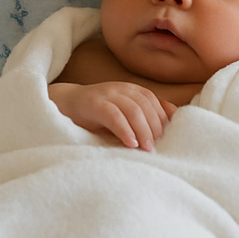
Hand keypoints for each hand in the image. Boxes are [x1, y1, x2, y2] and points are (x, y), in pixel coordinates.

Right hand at [47, 81, 175, 151]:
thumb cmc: (97, 113)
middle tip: (157, 147)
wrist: (65, 104)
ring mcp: (106, 94)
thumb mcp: (123, 112)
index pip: (153, 100)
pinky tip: (130, 143)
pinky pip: (114, 115)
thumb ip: (143, 115)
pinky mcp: (93, 103)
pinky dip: (125, 130)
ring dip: (143, 130)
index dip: (162, 118)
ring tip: (146, 148)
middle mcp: (120, 88)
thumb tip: (173, 119)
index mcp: (130, 89)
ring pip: (133, 109)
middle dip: (154, 126)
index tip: (167, 137)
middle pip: (145, 105)